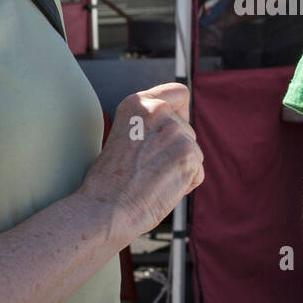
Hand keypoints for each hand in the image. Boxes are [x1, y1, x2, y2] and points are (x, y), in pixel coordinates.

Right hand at [80, 83, 204, 241]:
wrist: (105, 209)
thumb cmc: (109, 182)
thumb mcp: (124, 135)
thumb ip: (150, 126)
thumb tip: (178, 127)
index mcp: (138, 103)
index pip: (179, 93)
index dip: (180, 113)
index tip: (169, 132)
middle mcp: (158, 110)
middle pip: (187, 129)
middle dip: (175, 150)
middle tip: (147, 169)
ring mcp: (175, 131)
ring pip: (193, 152)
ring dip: (180, 168)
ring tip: (151, 180)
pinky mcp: (189, 154)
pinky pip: (197, 173)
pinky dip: (185, 185)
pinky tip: (161, 189)